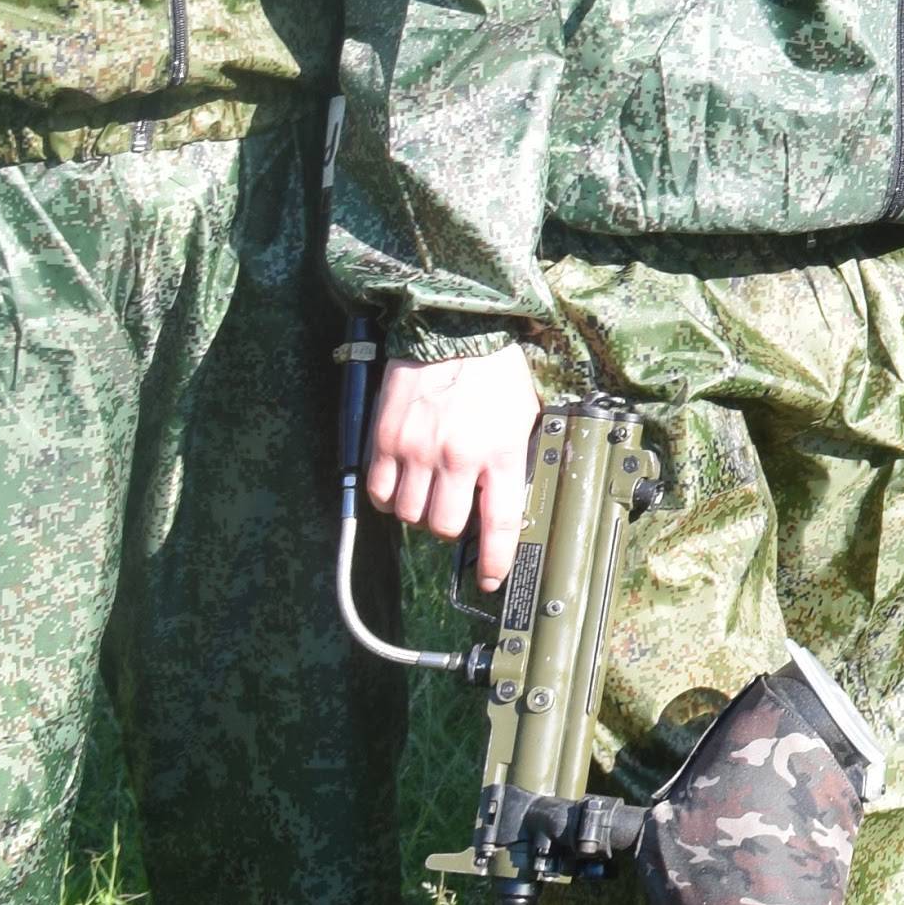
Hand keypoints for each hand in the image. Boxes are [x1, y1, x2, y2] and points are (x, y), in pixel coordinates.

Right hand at [366, 342, 543, 587]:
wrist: (454, 326)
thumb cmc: (497, 369)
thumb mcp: (524, 415)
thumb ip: (515, 460)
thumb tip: (510, 501)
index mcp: (499, 451)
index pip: (497, 523)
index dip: (492, 560)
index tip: (489, 578)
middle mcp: (455, 456)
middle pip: (442, 527)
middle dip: (450, 529)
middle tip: (456, 509)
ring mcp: (416, 448)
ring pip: (408, 514)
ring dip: (419, 511)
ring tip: (430, 490)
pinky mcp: (385, 437)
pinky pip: (379, 490)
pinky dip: (390, 495)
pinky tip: (404, 481)